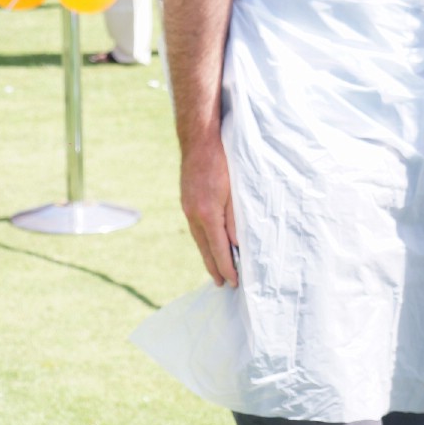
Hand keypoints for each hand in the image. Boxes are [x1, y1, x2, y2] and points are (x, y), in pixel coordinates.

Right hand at [180, 136, 238, 286]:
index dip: (227, 267)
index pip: (219, 249)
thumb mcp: (235, 191)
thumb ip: (236, 219)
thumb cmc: (223, 162)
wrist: (199, 139)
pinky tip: (208, 242)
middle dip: (215, 267)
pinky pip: (196, 227)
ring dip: (208, 255)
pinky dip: (203, 240)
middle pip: (205, 248)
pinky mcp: (187, 201)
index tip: (234, 282)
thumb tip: (236, 243)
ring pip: (199, 238)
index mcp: (207, 214)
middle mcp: (193, 214)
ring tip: (216, 269)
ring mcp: (188, 208)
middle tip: (223, 284)